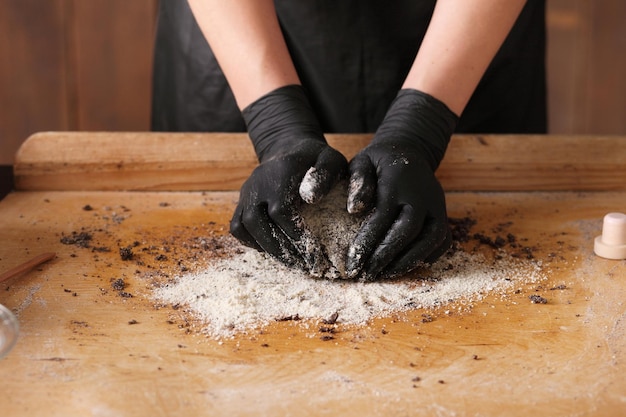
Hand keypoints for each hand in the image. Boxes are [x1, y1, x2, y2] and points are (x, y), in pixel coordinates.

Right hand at [230, 85, 347, 275]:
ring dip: (267, 249)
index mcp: (279, 173)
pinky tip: (273, 251)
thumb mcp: (331, 159)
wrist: (289, 146)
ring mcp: (246, 192)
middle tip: (304, 267)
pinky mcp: (242, 201)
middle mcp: (257, 183)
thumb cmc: (316, 158)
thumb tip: (311, 198)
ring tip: (291, 263)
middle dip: (281, 249)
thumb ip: (326, 175)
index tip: (315, 255)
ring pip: (244, 227)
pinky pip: (237, 227)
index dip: (296, 236)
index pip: (281, 211)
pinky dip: (252, 242)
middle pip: (257, 222)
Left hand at [346, 89, 458, 279]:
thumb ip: (358, 181)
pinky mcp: (444, 214)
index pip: (383, 217)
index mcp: (398, 182)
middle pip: (409, 231)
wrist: (410, 150)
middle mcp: (423, 195)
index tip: (352, 262)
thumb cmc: (379, 161)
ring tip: (386, 275)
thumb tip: (354, 209)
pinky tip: (409, 266)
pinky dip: (429, 256)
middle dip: (387, 257)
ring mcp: (438, 205)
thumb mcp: (362, 161)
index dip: (368, 242)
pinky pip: (443, 241)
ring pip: (431, 239)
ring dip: (409, 261)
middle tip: (367, 275)